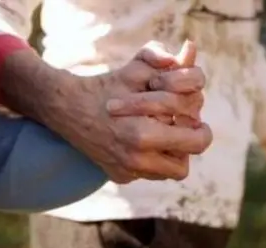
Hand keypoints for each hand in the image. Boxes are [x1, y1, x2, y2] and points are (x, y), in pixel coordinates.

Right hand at [49, 42, 209, 182]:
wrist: (67, 108)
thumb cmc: (106, 86)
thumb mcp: (137, 69)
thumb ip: (167, 63)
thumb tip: (190, 52)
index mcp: (143, 135)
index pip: (197, 140)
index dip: (198, 124)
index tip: (187, 113)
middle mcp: (135, 160)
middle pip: (185, 165)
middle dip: (189, 143)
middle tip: (181, 126)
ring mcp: (126, 172)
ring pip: (170, 172)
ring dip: (172, 153)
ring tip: (162, 132)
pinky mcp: (119, 177)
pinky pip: (150, 174)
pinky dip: (152, 158)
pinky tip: (141, 140)